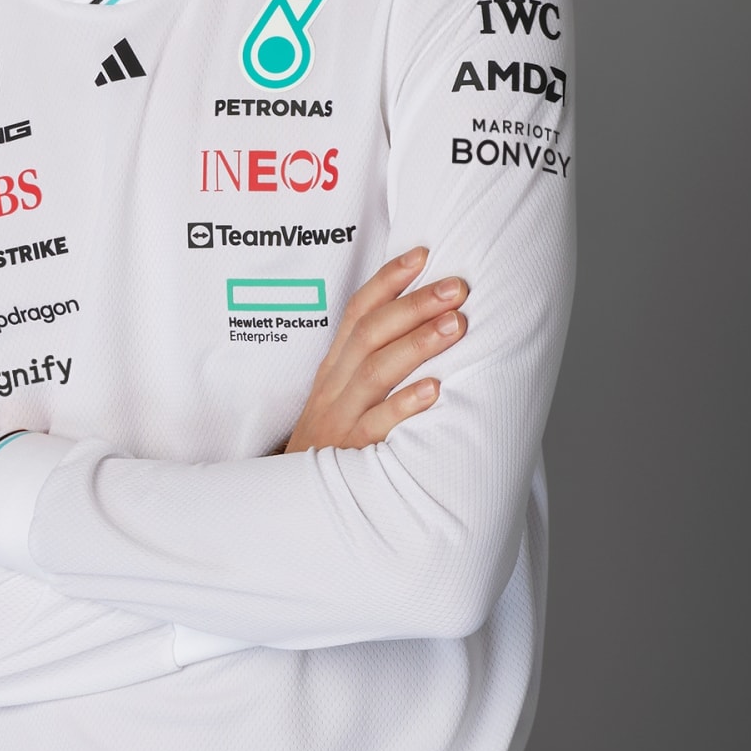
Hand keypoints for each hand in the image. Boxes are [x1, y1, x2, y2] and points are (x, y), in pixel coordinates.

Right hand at [282, 247, 467, 453]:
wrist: (294, 496)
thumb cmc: (333, 437)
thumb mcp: (341, 393)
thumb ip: (371, 360)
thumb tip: (421, 319)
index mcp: (333, 366)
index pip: (356, 312)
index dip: (387, 280)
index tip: (422, 254)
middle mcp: (334, 386)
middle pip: (370, 334)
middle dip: (414, 306)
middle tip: (456, 288)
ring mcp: (340, 418)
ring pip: (374, 373)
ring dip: (416, 345)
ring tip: (455, 325)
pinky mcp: (350, 452)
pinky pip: (376, 425)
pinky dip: (404, 405)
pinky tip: (434, 390)